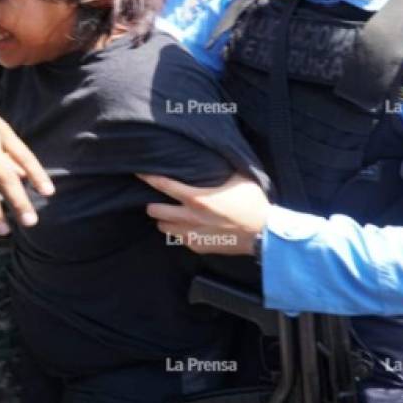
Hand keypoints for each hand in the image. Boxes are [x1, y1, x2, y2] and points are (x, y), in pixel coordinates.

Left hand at [138, 173, 269, 255]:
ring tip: (169, 214)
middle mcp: (189, 217)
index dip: (148, 177)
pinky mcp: (198, 247)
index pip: (163, 185)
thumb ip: (220, 169)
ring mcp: (192, 234)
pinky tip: (185, 227)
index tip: (139, 172)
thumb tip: (213, 155)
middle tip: (156, 199)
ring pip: (164, 228)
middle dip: (153, 204)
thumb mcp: (237, 178)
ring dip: (164, 220)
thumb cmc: (252, 203)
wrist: (264, 233)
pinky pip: (179, 239)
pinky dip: (178, 232)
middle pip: (155, 210)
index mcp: (196, 197)